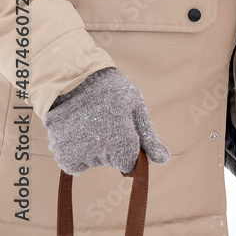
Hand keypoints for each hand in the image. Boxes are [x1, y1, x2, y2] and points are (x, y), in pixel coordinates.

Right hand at [43, 68, 169, 174]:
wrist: (72, 80)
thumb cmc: (110, 90)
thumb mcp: (136, 107)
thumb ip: (148, 137)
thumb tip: (163, 159)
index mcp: (122, 141)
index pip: (130, 165)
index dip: (131, 151)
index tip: (126, 134)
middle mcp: (101, 153)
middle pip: (112, 162)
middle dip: (114, 147)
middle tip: (107, 122)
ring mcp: (80, 156)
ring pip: (94, 162)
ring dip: (95, 148)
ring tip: (92, 122)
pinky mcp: (63, 156)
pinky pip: (76, 164)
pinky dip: (78, 153)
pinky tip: (79, 131)